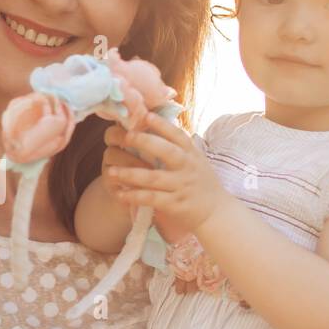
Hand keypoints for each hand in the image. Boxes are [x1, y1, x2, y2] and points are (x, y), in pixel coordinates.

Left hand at [105, 113, 228, 235]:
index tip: (146, 115)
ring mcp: (181, 186)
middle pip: (167, 152)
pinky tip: (119, 194)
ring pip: (153, 178)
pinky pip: (151, 199)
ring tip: (110, 172)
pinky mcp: (175, 204)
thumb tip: (159, 124)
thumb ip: (180, 147)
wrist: (217, 213)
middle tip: (125, 137)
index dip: (162, 124)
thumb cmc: (202, 183)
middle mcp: (188, 168)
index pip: (178, 135)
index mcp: (192, 155)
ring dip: (130, 174)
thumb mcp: (197, 161)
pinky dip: (134, 196)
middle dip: (145, 142)